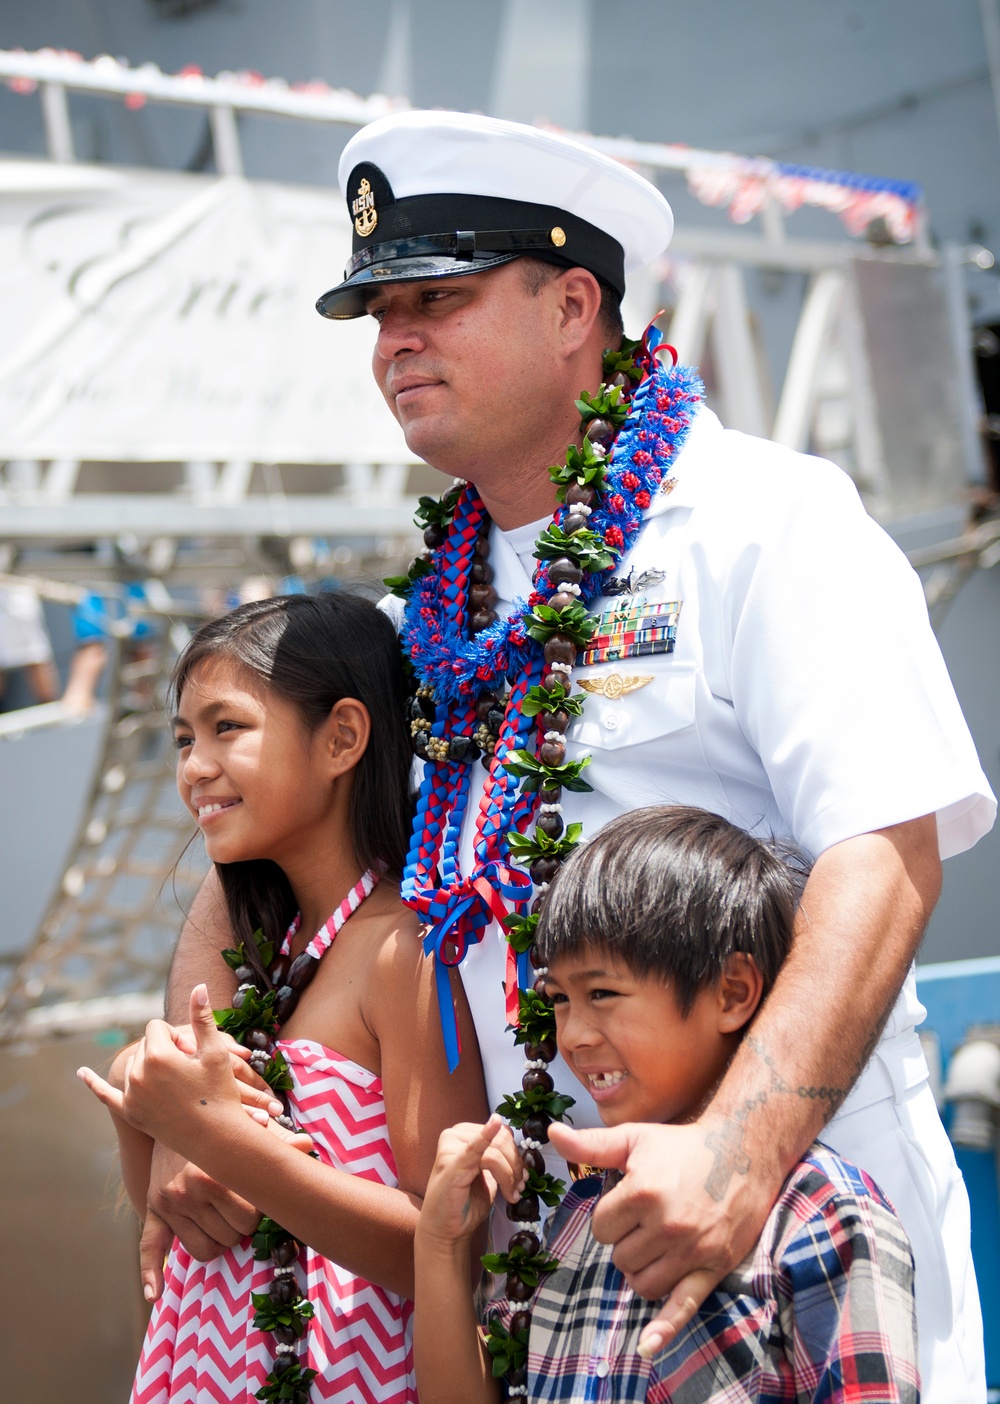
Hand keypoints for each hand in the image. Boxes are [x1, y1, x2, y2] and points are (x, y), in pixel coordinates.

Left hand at [78, 986, 283, 1140]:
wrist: (217, 1139)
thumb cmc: (220, 1092)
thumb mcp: (216, 1052)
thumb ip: (202, 1017)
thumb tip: (198, 985)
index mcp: (157, 1054)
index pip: (157, 1027)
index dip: (177, 1035)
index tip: (193, 1051)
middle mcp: (138, 1074)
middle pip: (145, 1044)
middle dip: (165, 1048)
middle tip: (190, 1068)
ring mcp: (130, 1096)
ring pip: (134, 1064)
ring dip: (150, 1064)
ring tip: (177, 1081)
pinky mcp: (130, 1113)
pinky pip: (105, 1095)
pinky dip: (93, 1083)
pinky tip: (81, 1073)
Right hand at [136, 1116, 313, 1300]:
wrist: (176, 1110)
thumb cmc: (223, 1123)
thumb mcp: (249, 1129)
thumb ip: (276, 1142)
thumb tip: (307, 1143)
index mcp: (214, 1176)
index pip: (249, 1220)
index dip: (259, 1213)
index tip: (258, 1198)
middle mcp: (187, 1191)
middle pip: (228, 1237)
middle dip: (240, 1227)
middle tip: (242, 1206)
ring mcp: (168, 1203)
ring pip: (203, 1250)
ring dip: (218, 1242)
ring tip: (224, 1219)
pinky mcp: (153, 1209)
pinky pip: (149, 1246)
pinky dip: (150, 1273)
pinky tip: (152, 1294)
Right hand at [420, 1115, 525, 1247]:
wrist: (445, 1231)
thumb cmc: (465, 1203)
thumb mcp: (487, 1176)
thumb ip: (498, 1158)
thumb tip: (520, 1151)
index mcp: (463, 1134)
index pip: (500, 1133)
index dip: (516, 1154)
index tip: (523, 1177)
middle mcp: (454, 1135)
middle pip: (500, 1140)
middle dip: (515, 1166)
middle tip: (519, 1188)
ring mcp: (450, 1148)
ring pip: (495, 1152)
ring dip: (509, 1175)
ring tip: (512, 1194)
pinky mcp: (451, 1164)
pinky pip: (474, 1148)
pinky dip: (486, 1136)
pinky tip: (494, 1123)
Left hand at [548, 1119, 772, 1358]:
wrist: (744, 1151)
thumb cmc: (683, 1145)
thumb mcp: (635, 1139)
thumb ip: (590, 1145)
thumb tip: (552, 1134)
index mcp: (641, 1192)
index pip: (601, 1230)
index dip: (610, 1218)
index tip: (628, 1203)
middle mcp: (665, 1225)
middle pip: (621, 1259)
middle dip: (627, 1242)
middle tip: (646, 1220)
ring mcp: (691, 1250)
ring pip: (643, 1284)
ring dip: (642, 1270)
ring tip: (656, 1244)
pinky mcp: (713, 1268)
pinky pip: (684, 1306)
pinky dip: (665, 1330)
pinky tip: (647, 1347)